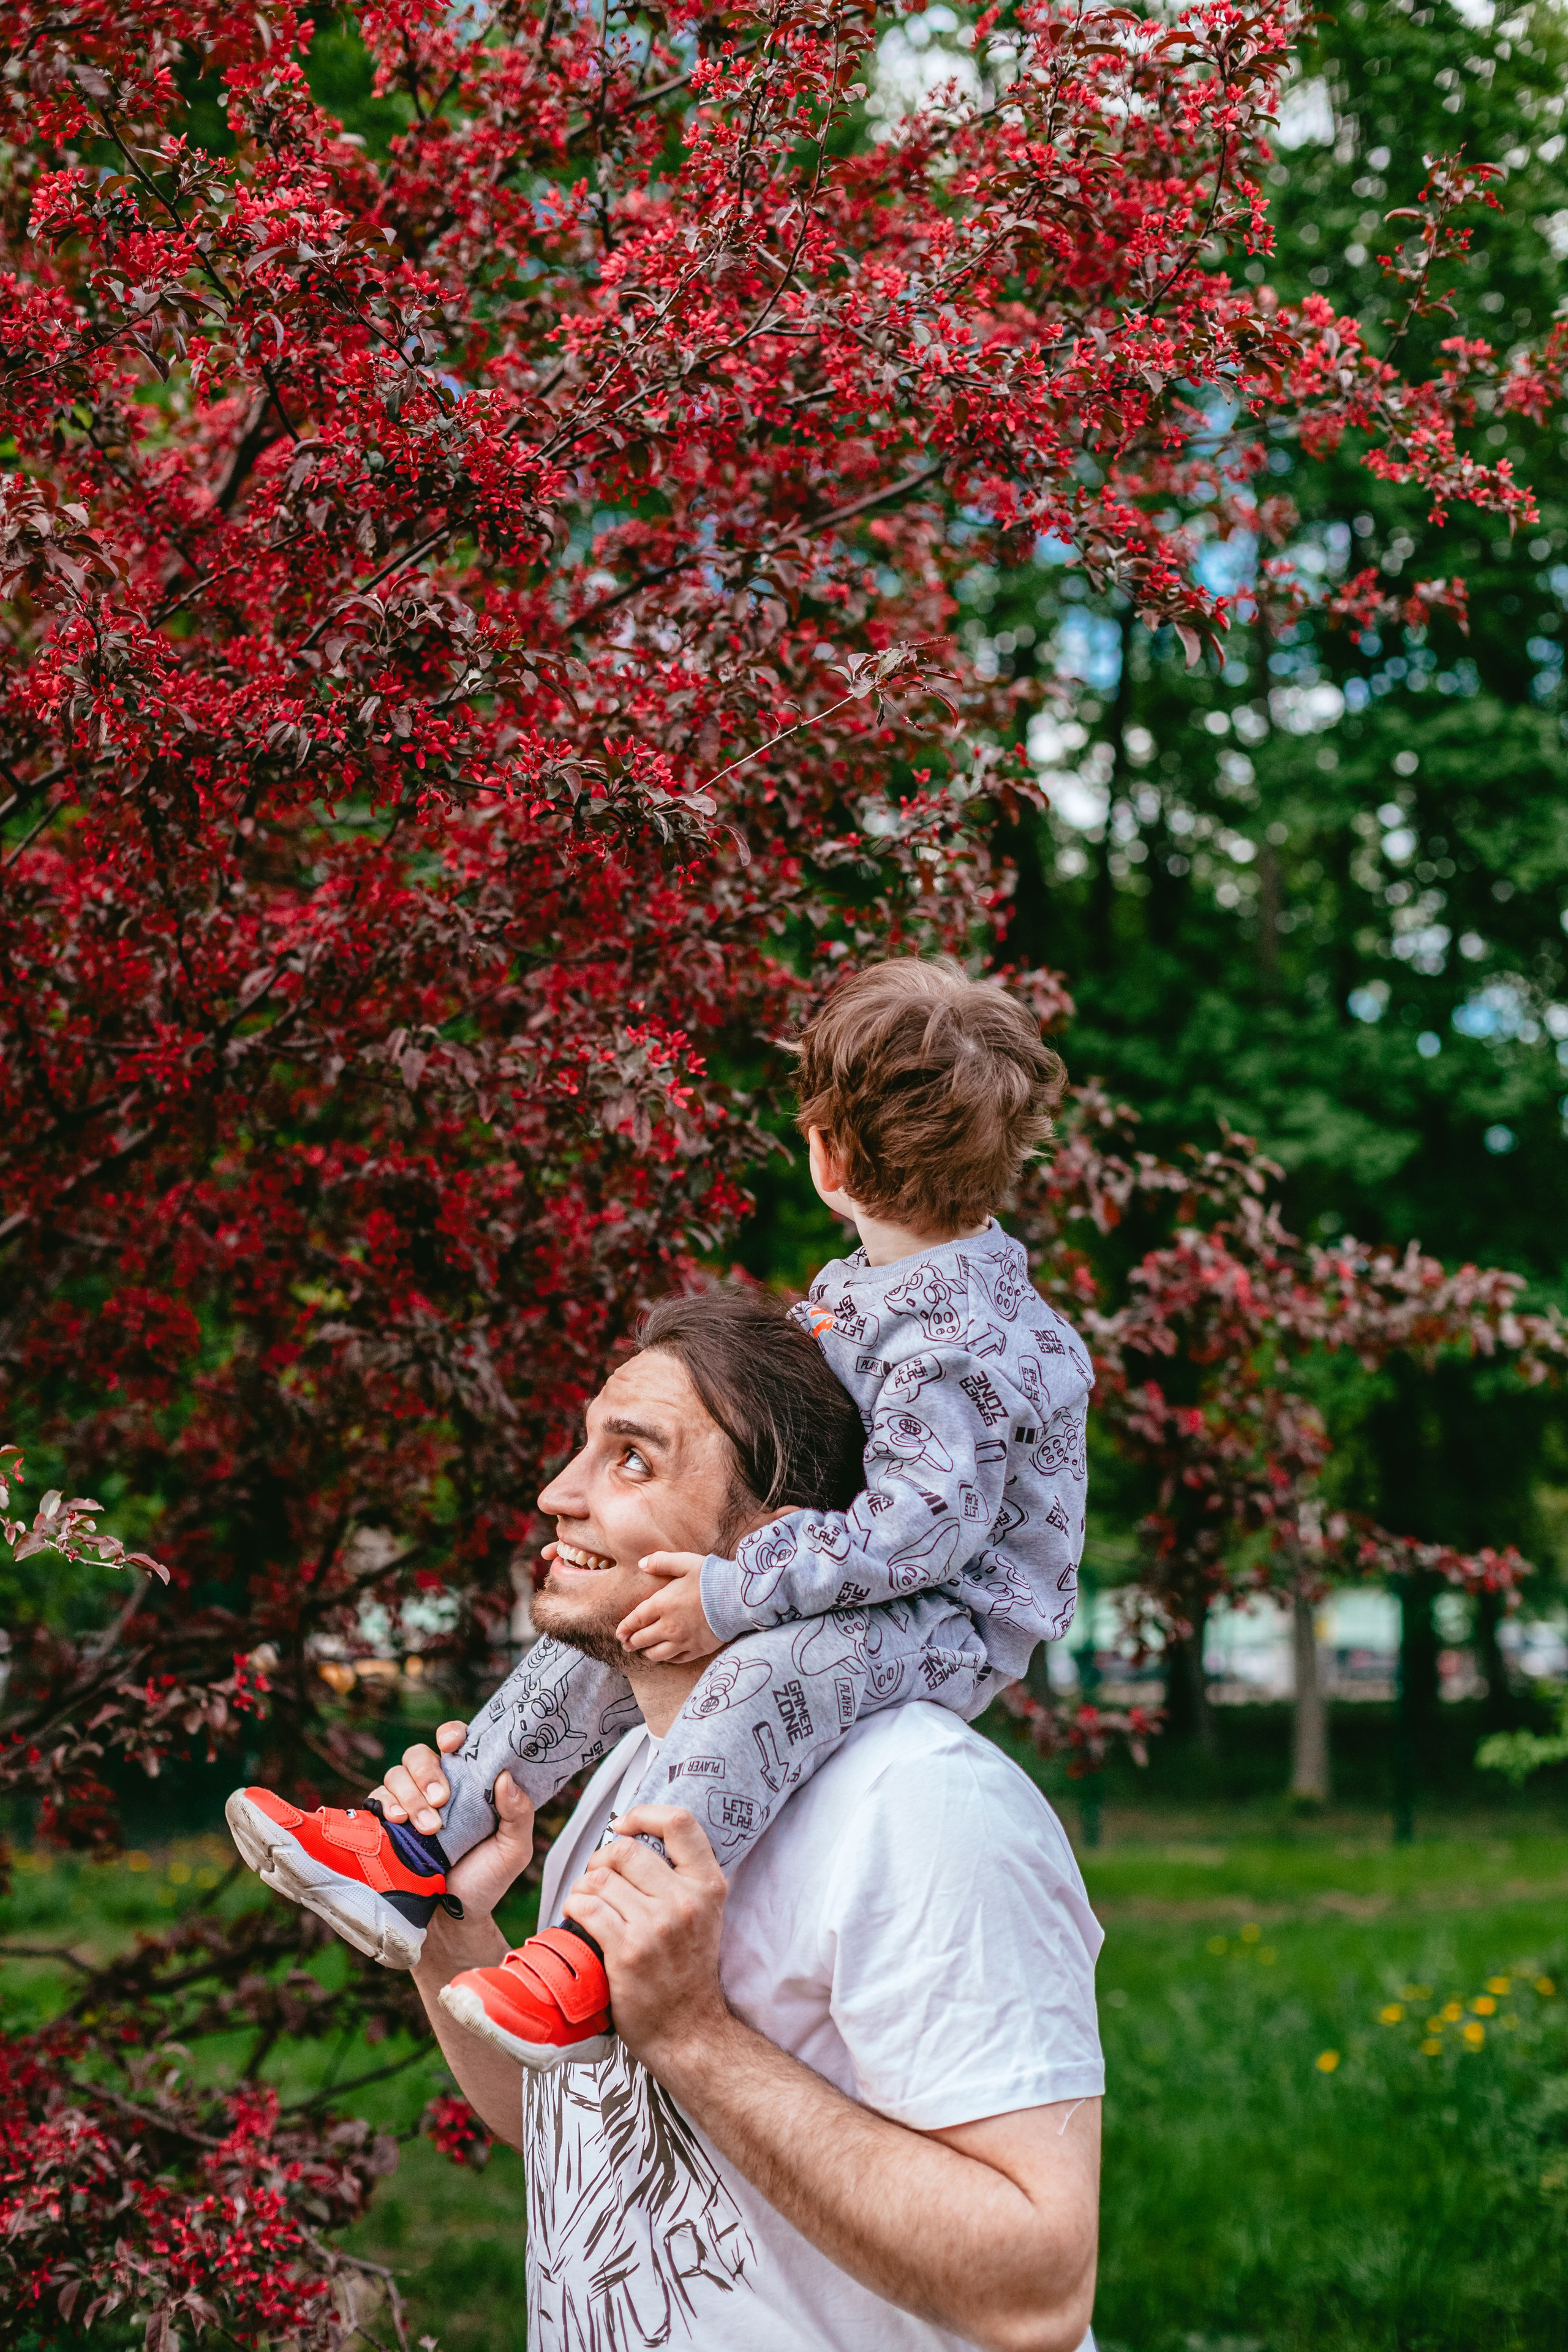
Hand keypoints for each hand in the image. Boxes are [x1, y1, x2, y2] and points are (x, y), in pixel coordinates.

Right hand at [368, 1722, 536, 1918]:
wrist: (452, 1920)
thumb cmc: (485, 1880)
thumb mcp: (513, 1849)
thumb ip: (519, 1813)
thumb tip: (506, 1776)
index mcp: (468, 1784)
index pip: (455, 1743)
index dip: (451, 1734)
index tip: (453, 1743)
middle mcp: (436, 1788)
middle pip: (419, 1754)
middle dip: (428, 1772)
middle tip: (442, 1800)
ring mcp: (409, 1804)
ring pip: (397, 1774)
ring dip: (412, 1796)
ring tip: (429, 1828)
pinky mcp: (386, 1824)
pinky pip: (377, 1799)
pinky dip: (388, 1805)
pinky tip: (399, 1822)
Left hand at [560, 1804, 731, 2072]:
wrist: (689, 2030)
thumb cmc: (686, 1969)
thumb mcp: (703, 1914)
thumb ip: (680, 1877)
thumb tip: (633, 1837)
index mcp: (708, 1886)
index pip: (680, 1822)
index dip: (645, 1814)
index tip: (625, 1825)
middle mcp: (686, 1901)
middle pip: (626, 1850)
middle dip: (602, 1859)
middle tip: (598, 1878)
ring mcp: (657, 1927)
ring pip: (600, 1879)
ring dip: (583, 1887)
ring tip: (586, 1902)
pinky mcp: (628, 1952)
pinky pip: (587, 1908)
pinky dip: (574, 1907)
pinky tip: (578, 1916)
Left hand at [616, 1552, 721, 1662]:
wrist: (738, 1598)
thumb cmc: (711, 1577)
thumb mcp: (685, 1562)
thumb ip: (661, 1561)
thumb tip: (641, 1564)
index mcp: (662, 1604)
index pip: (636, 1619)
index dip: (625, 1628)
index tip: (619, 1634)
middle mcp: (669, 1626)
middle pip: (643, 1639)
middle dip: (631, 1643)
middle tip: (626, 1645)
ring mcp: (683, 1640)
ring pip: (657, 1654)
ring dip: (646, 1653)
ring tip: (643, 1652)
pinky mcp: (697, 1649)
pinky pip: (676, 1659)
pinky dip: (667, 1659)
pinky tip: (665, 1656)